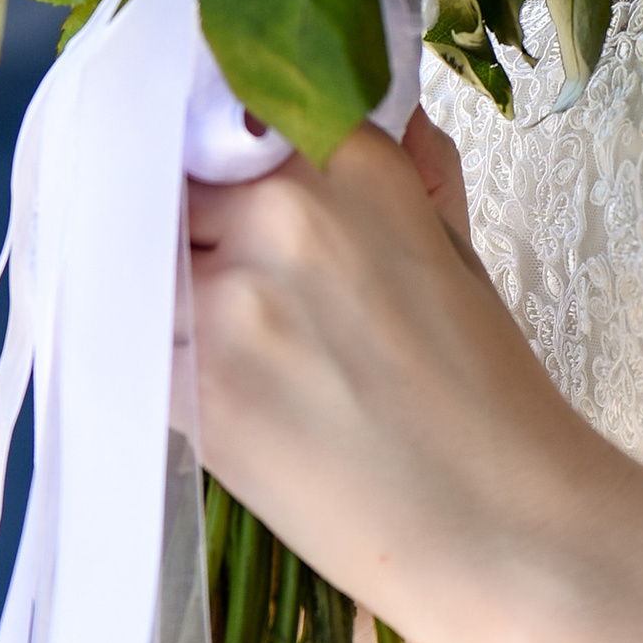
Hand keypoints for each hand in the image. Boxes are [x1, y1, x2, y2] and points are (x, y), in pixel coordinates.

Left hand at [186, 108, 586, 642]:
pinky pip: (137, 347)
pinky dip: (153, 362)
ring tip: (215, 344)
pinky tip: (201, 390)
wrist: (505, 529)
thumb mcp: (456, 254)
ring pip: (141, 265)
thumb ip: (408, 174)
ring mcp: (231, 300)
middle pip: (173, 184)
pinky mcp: (198, 389)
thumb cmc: (493, 395)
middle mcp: (281, 214)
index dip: (214, 154)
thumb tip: (394, 113)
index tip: (211, 180)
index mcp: (351, 165)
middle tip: (210, 274)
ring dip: (162, 296)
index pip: (231, 116)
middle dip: (182, 227)